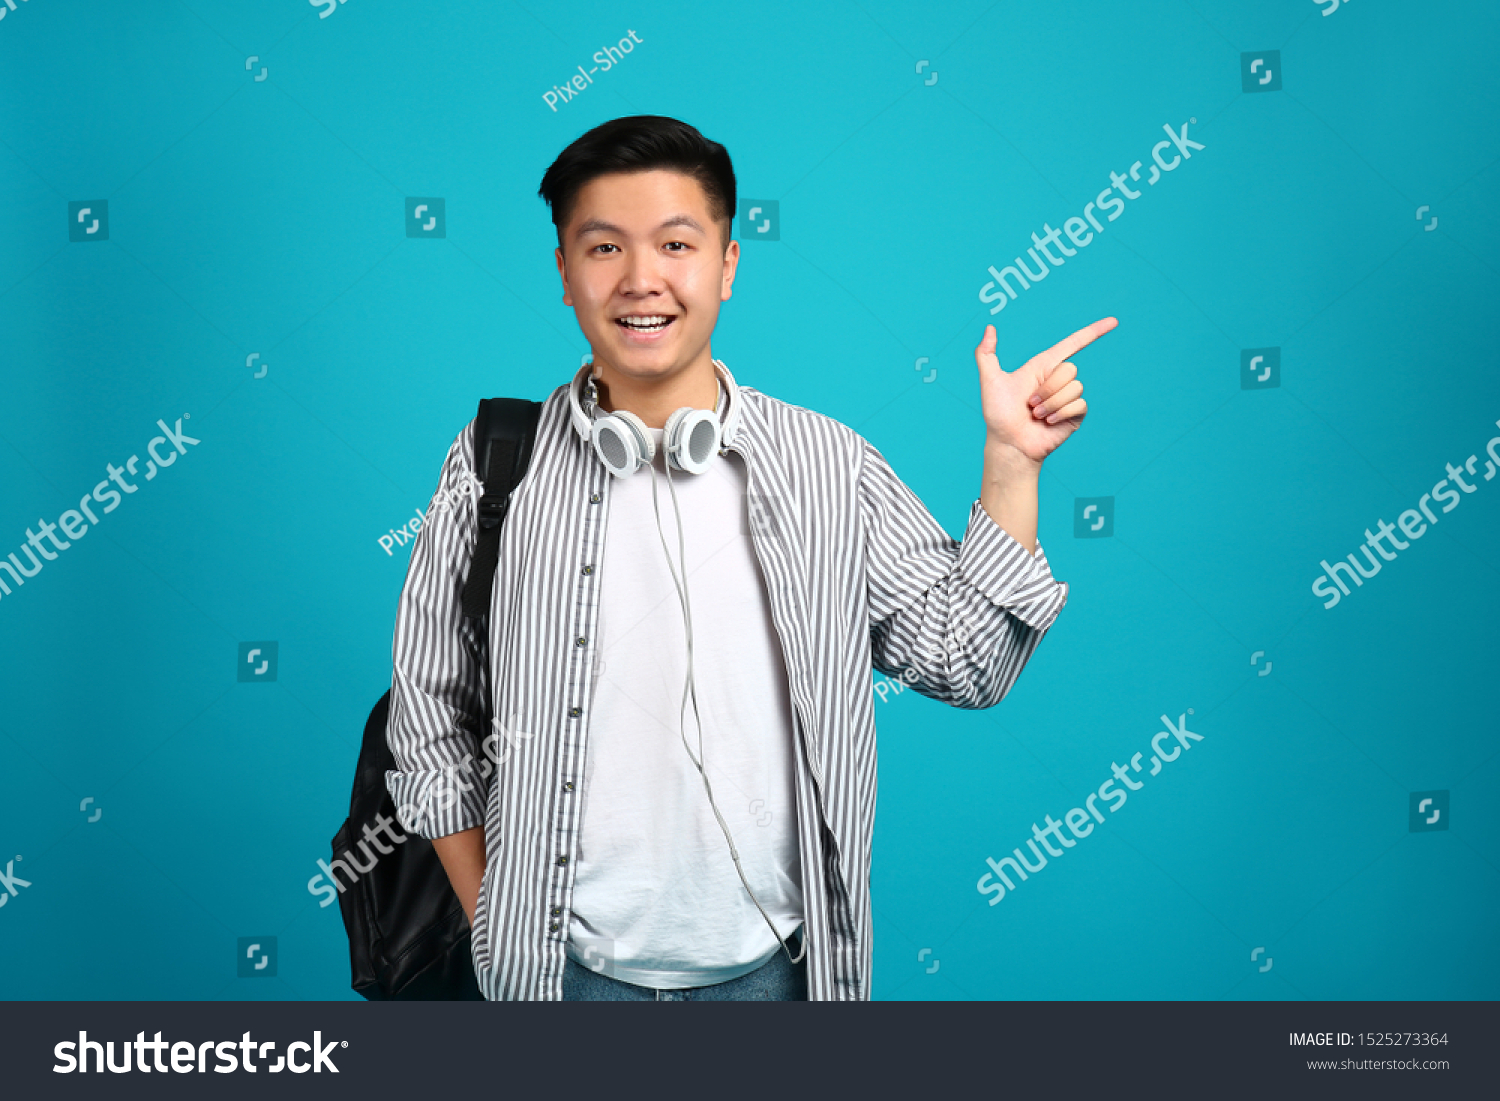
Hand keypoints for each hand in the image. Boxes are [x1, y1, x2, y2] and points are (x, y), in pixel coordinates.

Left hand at [974, 317, 1116, 464]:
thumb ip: (986, 353)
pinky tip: (1049, 422)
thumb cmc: (998, 414)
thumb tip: (990, 328)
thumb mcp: (990, 381)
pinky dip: (1061, 413)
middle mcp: (1057, 380)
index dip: (1093, 332)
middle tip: (1030, 404)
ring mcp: (1067, 398)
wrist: (1009, 443)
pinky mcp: (1075, 414)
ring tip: (1037, 415)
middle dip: (1047, 388)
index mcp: (1042, 367)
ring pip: (1074, 387)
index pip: (1071, 344)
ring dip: (1052, 403)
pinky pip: (1079, 404)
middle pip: (1069, 369)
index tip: (1113, 322)